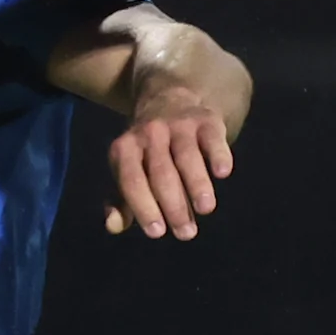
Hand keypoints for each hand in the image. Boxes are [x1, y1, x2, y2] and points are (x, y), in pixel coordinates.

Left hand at [103, 82, 234, 239]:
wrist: (171, 100)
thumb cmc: (148, 152)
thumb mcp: (128, 171)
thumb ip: (121, 201)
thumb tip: (113, 226)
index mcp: (125, 148)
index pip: (131, 180)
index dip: (143, 206)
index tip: (158, 232)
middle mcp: (150, 133)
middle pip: (161, 172)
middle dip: (174, 204)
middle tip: (186, 233)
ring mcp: (179, 125)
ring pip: (187, 156)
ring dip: (196, 183)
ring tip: (206, 209)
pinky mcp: (206, 120)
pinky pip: (212, 139)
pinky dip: (218, 154)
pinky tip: (222, 173)